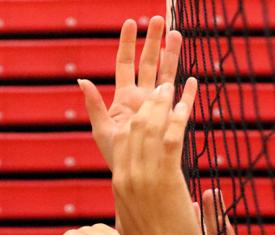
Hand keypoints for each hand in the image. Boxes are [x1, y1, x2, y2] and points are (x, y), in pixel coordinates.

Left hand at [79, 16, 182, 170]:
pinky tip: (192, 79)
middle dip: (153, 41)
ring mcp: (159, 108)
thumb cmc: (116, 157)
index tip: (130, 23)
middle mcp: (143, 98)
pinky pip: (181, 103)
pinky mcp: (172, 120)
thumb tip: (82, 81)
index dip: (127, 43)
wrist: (134, 176)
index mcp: (124, 98)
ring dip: (171, 56)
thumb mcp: (101, 130)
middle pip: (148, 63)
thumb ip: (94, 105)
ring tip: (177, 34)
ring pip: (166, 75)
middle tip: (159, 20)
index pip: (125, 64)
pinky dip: (187, 93)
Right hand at [112, 79, 200, 234]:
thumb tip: (142, 199)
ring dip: (162, 104)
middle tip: (161, 87)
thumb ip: (135, 203)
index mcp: (120, 184)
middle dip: (147, 105)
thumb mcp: (133, 222)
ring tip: (172, 86)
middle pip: (133, 129)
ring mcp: (145, 176)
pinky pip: (170, 138)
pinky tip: (185, 103)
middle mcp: (128, 176)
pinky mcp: (165, 178)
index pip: (121, 141)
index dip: (133, 119)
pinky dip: (178, 117)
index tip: (145, 105)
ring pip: (150, 128)